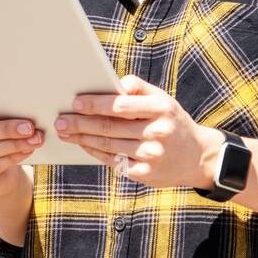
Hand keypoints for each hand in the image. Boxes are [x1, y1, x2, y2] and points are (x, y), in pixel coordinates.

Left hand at [56, 74, 223, 188]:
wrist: (197, 157)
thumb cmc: (172, 121)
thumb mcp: (163, 99)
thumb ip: (138, 88)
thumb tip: (111, 84)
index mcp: (161, 108)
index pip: (121, 105)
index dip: (96, 104)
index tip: (76, 102)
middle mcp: (157, 132)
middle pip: (110, 127)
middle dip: (81, 123)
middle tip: (60, 120)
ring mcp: (151, 155)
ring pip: (109, 145)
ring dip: (82, 138)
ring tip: (65, 132)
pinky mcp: (146, 174)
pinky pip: (114, 161)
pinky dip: (95, 152)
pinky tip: (83, 144)